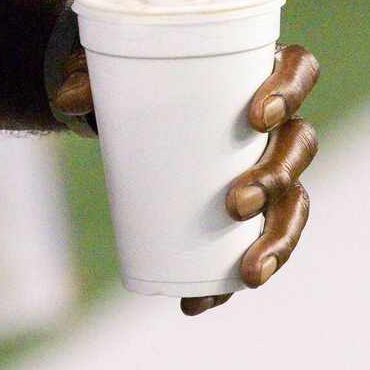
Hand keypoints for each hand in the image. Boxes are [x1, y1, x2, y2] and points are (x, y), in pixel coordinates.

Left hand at [49, 41, 323, 317]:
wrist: (131, 106)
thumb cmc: (139, 75)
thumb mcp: (114, 68)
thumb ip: (90, 74)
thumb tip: (69, 100)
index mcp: (257, 69)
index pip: (298, 68)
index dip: (290, 90)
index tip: (257, 117)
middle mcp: (277, 119)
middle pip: (300, 145)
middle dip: (276, 179)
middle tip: (235, 203)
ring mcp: (268, 166)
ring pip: (294, 203)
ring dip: (278, 241)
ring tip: (247, 272)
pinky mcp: (248, 210)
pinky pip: (254, 246)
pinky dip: (228, 281)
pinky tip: (202, 301)